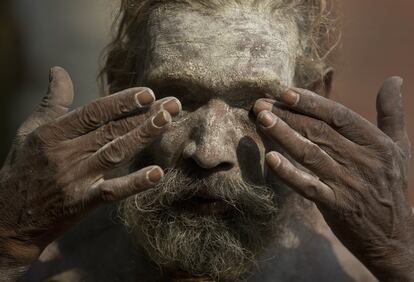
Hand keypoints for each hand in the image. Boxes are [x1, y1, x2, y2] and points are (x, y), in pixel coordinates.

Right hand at [0, 67, 180, 268]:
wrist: (8, 218)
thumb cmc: (23, 168)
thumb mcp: (32, 130)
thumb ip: (52, 101)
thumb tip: (57, 69)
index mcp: (54, 133)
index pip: (94, 112)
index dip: (122, 101)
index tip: (148, 93)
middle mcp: (66, 153)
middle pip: (111, 130)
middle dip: (144, 115)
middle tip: (173, 104)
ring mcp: (75, 178)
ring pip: (115, 153)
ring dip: (143, 136)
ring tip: (167, 121)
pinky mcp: (82, 203)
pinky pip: (112, 192)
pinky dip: (134, 183)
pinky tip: (157, 173)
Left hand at [254, 77, 413, 280]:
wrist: (395, 237)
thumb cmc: (392, 186)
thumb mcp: (399, 147)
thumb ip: (392, 113)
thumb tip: (394, 78)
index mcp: (376, 143)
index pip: (338, 116)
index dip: (312, 102)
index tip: (286, 92)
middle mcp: (362, 160)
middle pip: (319, 131)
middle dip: (288, 114)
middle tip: (260, 103)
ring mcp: (348, 183)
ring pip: (311, 153)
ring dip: (283, 135)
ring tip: (261, 119)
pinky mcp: (335, 205)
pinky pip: (308, 186)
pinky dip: (289, 173)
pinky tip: (270, 159)